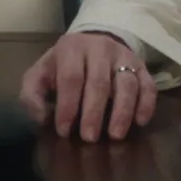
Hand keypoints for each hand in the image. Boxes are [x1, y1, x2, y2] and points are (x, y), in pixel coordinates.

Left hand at [17, 31, 154, 141]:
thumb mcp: (40, 74)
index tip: (64, 130)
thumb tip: (41, 117)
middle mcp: (100, 49)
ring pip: (127, 83)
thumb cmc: (63, 65)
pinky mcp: (142, 66)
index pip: (71, 78)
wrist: (92, 42)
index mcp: (72, 49)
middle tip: (89, 138)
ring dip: (122, 111)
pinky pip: (148, 85)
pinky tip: (140, 121)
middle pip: (99, 82)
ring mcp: (124, 57)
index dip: (67, 105)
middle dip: (93, 112)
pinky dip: (146, 104)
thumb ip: (32, 95)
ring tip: (115, 135)